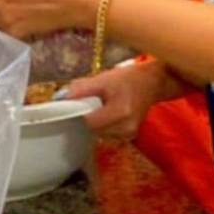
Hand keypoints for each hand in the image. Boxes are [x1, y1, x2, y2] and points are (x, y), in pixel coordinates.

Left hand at [66, 60, 191, 140]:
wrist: (152, 82)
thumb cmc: (128, 78)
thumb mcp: (103, 78)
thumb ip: (81, 89)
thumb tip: (61, 98)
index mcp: (120, 112)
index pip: (88, 122)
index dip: (80, 112)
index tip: (78, 103)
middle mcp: (126, 128)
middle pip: (93, 129)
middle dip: (89, 116)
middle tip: (93, 101)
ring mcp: (129, 134)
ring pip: (99, 133)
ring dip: (96, 121)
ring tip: (103, 105)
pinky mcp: (129, 135)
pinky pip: (108, 133)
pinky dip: (104, 124)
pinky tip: (109, 112)